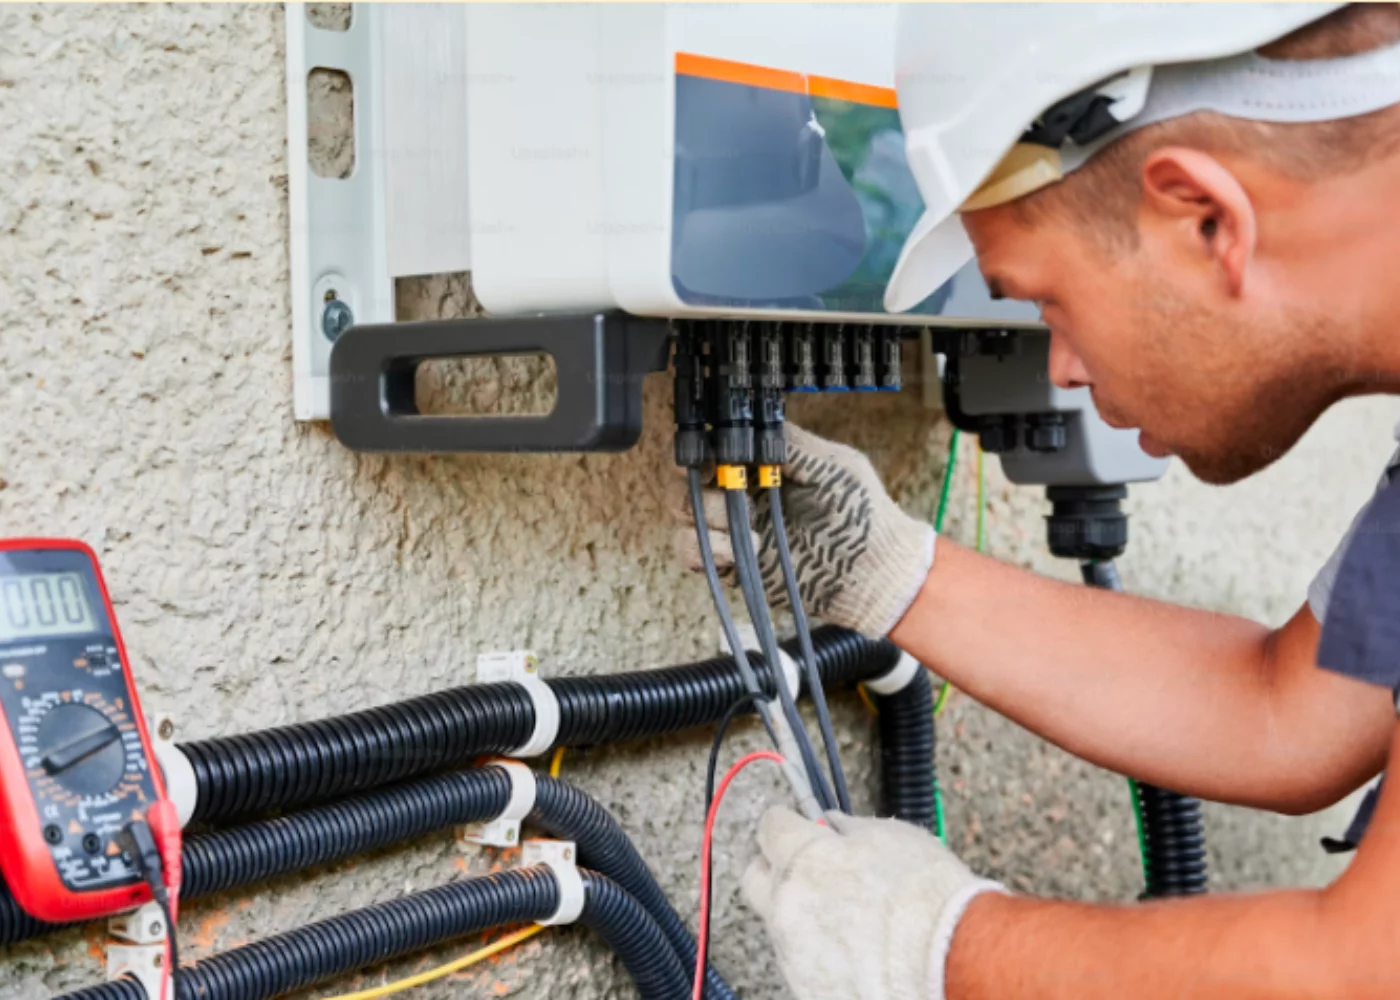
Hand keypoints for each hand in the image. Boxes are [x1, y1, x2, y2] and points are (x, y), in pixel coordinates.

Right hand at [670, 425, 935, 637]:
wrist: (870, 572)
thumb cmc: (861, 514)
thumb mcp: (833, 464)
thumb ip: (793, 444)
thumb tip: (757, 426)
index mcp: (762, 466)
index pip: (714, 447)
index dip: (702, 446)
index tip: (711, 452)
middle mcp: (741, 494)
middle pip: (688, 478)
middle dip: (695, 479)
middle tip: (720, 484)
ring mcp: (734, 529)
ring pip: (685, 513)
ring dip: (706, 513)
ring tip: (746, 523)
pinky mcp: (732, 564)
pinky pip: (692, 553)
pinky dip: (706, 549)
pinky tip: (737, 550)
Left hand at [742, 807, 1003, 999]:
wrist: (953, 959)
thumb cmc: (927, 898)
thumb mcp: (889, 836)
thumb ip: (847, 829)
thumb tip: (832, 825)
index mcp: (802, 860)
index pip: (770, 827)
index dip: (786, 822)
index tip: (794, 824)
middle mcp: (787, 906)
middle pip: (756, 878)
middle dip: (775, 867)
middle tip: (804, 866)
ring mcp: (795, 953)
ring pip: (781, 924)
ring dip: (801, 914)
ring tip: (847, 916)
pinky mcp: (808, 988)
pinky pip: (802, 961)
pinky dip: (819, 952)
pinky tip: (853, 948)